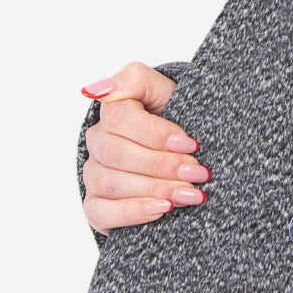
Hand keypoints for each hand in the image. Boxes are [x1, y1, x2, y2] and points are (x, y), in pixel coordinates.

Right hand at [80, 61, 208, 231]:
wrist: (186, 155)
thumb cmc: (178, 120)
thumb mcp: (169, 93)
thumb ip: (137, 80)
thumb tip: (103, 87)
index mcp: (113, 109)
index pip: (120, 117)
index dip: (156, 133)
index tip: (191, 144)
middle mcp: (98, 141)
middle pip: (117, 153)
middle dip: (163, 165)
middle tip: (198, 173)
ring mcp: (94, 174)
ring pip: (111, 182)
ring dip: (155, 189)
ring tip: (190, 194)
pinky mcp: (96, 205)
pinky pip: (100, 212)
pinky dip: (133, 212)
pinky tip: (162, 209)